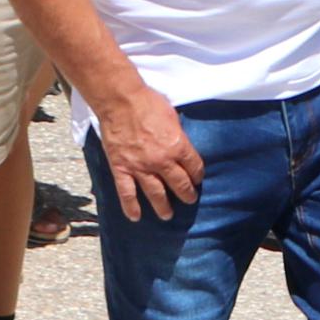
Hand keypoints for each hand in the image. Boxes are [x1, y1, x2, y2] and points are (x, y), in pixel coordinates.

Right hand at [99, 87, 205, 219]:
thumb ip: (177, 136)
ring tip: (168, 216)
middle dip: (186, 194)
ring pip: (155, 193)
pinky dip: (131, 207)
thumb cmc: (149, 103)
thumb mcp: (173, 117)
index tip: (198, 180)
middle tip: (189, 200)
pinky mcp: (121, 169)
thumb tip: (181, 144)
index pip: (194, 167)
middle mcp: (161, 161)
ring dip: (163, 206)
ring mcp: (140, 167)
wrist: (121, 102)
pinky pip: (126, 193)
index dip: (197, 175)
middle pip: (178, 183)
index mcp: (178, 146)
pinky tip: (135, 217)